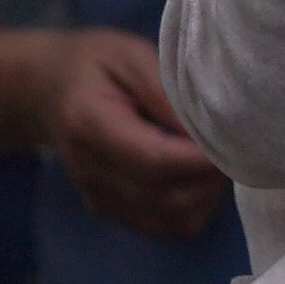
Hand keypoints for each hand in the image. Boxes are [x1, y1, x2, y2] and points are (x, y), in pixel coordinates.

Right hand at [30, 28, 226, 239]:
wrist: (47, 91)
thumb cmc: (96, 65)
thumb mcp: (132, 56)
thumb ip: (168, 93)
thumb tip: (212, 129)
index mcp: (89, 124)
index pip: (153, 160)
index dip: (200, 159)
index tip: (234, 140)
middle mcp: (90, 171)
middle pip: (167, 197)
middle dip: (213, 178)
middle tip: (237, 147)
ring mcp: (98, 197)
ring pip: (172, 220)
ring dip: (209, 195)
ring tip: (218, 159)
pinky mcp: (110, 211)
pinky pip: (167, 227)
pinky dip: (196, 208)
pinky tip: (199, 176)